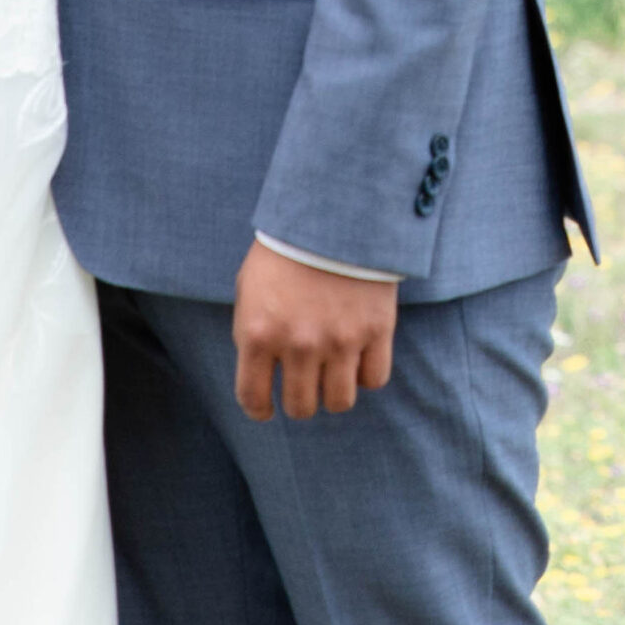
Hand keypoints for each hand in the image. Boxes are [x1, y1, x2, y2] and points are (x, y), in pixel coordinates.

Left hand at [233, 240, 397, 420]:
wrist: (330, 215)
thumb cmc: (282, 252)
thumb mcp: (249, 289)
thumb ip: (251, 332)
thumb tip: (259, 373)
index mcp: (259, 332)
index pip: (253, 397)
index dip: (258, 409)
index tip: (264, 409)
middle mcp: (299, 344)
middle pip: (301, 407)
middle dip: (298, 402)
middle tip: (300, 388)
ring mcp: (340, 341)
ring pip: (339, 402)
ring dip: (332, 393)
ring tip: (329, 375)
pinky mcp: (376, 333)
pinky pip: (374, 380)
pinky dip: (364, 375)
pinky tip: (356, 358)